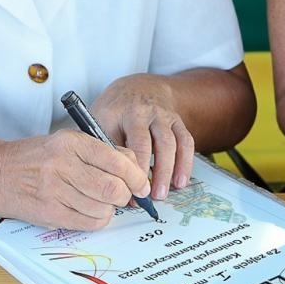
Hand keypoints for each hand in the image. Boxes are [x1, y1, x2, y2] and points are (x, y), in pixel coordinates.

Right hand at [0, 130, 149, 230]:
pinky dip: (98, 220)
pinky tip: (90, 211)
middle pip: (112, 188)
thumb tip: (135, 169)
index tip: (141, 184)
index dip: (136, 176)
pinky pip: (88, 223)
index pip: (116, 160)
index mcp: (71, 143)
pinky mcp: (50, 213)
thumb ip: (102, 151)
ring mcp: (54, 191)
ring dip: (110, 208)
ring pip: (102, 208)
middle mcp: (62, 165)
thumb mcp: (67, 142)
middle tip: (124, 195)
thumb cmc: (36, 157)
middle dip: (125, 195)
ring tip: (102, 201)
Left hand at [89, 75, 194, 200]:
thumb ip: (105, 150)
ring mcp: (162, 115)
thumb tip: (116, 188)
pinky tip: (180, 181)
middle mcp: (141, 112)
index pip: (122, 142)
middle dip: (147, 171)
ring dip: (167, 170)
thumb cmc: (114, 111)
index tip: (125, 190)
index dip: (125, 169)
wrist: (138, 87)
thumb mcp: (99, 122)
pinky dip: (185, 163)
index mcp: (117, 112)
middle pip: (147, 143)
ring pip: (169, 143)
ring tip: (163, 193)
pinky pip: (185, 141)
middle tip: (148, 197)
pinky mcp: (177, 120)